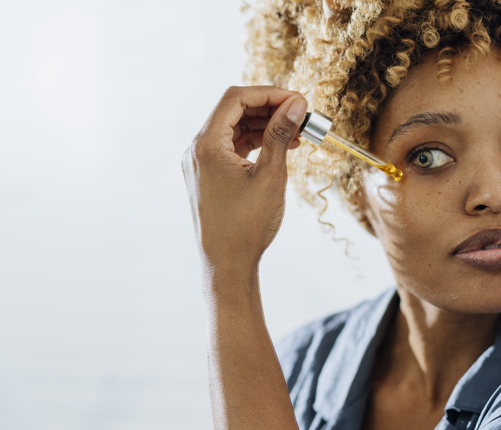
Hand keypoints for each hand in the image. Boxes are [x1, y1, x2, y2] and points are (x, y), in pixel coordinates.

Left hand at [182, 86, 307, 277]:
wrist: (227, 265)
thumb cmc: (246, 225)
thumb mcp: (270, 175)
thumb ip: (281, 135)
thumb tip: (296, 104)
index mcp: (206, 145)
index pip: (236, 99)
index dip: (270, 94)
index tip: (298, 101)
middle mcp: (198, 149)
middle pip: (234, 110)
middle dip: (269, 108)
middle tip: (302, 115)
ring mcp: (201, 163)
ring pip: (234, 128)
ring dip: (265, 126)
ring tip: (297, 134)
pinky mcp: (209, 176)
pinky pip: (232, 147)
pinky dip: (256, 142)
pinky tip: (281, 148)